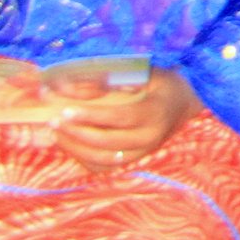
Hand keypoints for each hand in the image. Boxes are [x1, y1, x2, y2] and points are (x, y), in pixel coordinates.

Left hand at [52, 67, 199, 171]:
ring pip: (105, 160)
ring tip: (57, 134)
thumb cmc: (161, 83)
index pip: (118, 118)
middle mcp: (150, 137)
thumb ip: (112, 79)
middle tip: (54, 121)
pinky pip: (106, 167)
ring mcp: (143, 152)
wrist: (185, 103)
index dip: (91, 116)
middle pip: (107, 143)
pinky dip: (85, 159)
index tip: (66, 111)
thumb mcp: (145, 73)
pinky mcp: (136, 159)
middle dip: (77, 134)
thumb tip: (75, 84)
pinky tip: (70, 144)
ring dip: (77, 149)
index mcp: (154, 113)